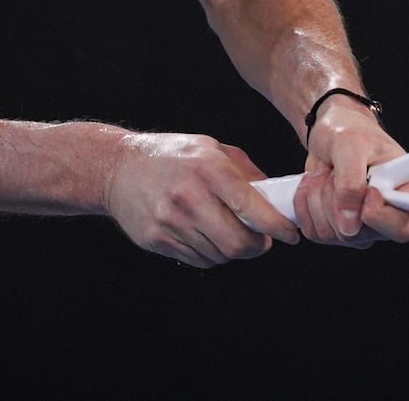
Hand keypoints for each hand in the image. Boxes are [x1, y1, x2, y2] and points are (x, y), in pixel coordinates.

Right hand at [103, 132, 300, 266]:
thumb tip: (275, 198)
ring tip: (227, 232)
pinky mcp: (156, 239)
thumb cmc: (170, 155)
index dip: (277, 226)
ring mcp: (170, 220)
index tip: (290, 234)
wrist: (118, 167)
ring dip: (232, 251)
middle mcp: (189, 195)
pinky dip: (210, 254)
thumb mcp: (210, 148)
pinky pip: (198, 260)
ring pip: (219, 255)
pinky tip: (204, 235)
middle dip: (257, 247)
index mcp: (208, 168)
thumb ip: (245, 172)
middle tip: (261, 240)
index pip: (252, 206)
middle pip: (237, 243)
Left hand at [294, 96, 408, 245]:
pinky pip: (314, 232)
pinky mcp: (338, 230)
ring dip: (319, 197)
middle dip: (336, 198)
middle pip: (359, 234)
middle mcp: (389, 217)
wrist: (330, 132)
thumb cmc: (350, 130)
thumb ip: (351, 184)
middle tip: (337, 168)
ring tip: (327, 171)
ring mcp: (364, 228)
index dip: (377, 215)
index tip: (366, 189)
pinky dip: (305, 204)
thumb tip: (349, 227)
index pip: (401, 228)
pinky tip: (313, 183)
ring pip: (332, 233)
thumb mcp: (351, 145)